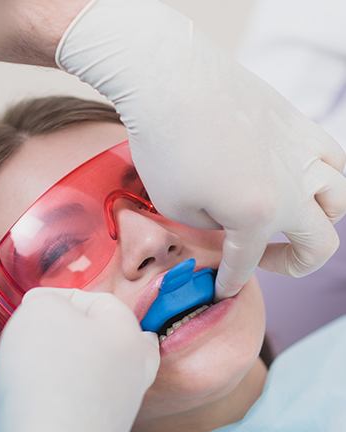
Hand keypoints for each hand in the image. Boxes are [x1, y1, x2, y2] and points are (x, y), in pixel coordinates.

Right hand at [0, 288, 158, 431]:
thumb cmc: (43, 371)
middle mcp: (136, 368)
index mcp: (128, 333)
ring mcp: (125, 405)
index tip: (30, 308)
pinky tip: (50, 394)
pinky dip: (74, 392)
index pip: (96, 300)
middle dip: (80, 330)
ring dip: (78, 361)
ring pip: (105, 370)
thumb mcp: (40, 311)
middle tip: (50, 333)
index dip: (59, 298)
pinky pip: (91, 401)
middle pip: (112, 337)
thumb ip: (48, 299)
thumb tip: (49, 307)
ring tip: (45, 363)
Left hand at [57, 0, 345, 298]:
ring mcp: (303, 152)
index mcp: (258, 215)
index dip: (230, 281)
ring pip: (340, 199)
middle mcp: (293, 187)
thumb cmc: (165, 146)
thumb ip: (212, 227)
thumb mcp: (176, 207)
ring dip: (318, 221)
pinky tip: (298, 179)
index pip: (247, 263)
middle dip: (293, 264)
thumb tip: (229, 223)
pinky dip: (324, 178)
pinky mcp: (299, 124)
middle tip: (263, 260)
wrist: (170, 80)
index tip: (221, 290)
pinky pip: (333, 158)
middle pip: (320, 243)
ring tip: (287, 221)